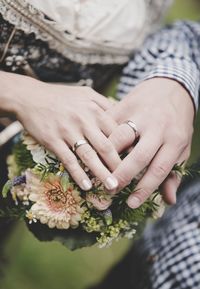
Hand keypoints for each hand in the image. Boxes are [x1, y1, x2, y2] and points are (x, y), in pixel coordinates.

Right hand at [9, 75, 119, 190]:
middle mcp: (83, 120)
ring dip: (101, 173)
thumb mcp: (86, 93)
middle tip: (127, 179)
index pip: (116, 132)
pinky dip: (78, 174)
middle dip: (118, 165)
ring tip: (112, 187)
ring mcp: (67, 131)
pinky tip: (86, 185)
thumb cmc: (61, 96)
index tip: (133, 160)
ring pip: (89, 155)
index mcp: (94, 109)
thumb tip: (121, 117)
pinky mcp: (53, 140)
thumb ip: (104, 103)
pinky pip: (68, 160)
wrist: (30, 97)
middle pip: (105, 146)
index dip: (126, 147)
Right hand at [107, 78, 193, 207]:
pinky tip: (90, 156)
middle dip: (123, 176)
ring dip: (106, 159)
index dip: (145, 188)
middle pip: (138, 155)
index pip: (159, 168)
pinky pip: (107, 125)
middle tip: (111, 190)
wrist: (171, 85)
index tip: (132, 203)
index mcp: (174, 138)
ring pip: (118, 138)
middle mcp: (156, 126)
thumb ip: (174, 172)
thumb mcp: (182, 145)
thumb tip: (169, 200)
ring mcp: (138, 114)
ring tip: (98, 175)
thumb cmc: (176, 121)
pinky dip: (99, 138)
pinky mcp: (124, 105)